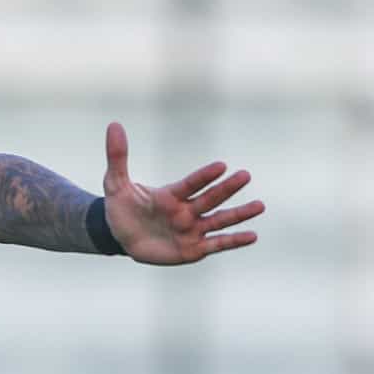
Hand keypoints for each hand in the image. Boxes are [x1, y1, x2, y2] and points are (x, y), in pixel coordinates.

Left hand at [102, 121, 263, 264]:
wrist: (120, 237)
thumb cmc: (121, 208)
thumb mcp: (115, 183)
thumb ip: (117, 156)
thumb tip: (114, 124)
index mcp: (171, 194)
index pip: (191, 184)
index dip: (204, 176)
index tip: (221, 166)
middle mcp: (186, 210)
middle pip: (210, 199)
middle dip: (227, 189)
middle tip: (245, 175)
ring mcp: (192, 229)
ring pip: (220, 220)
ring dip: (239, 214)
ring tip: (260, 206)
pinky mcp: (193, 249)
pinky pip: (217, 244)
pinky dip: (234, 241)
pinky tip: (253, 236)